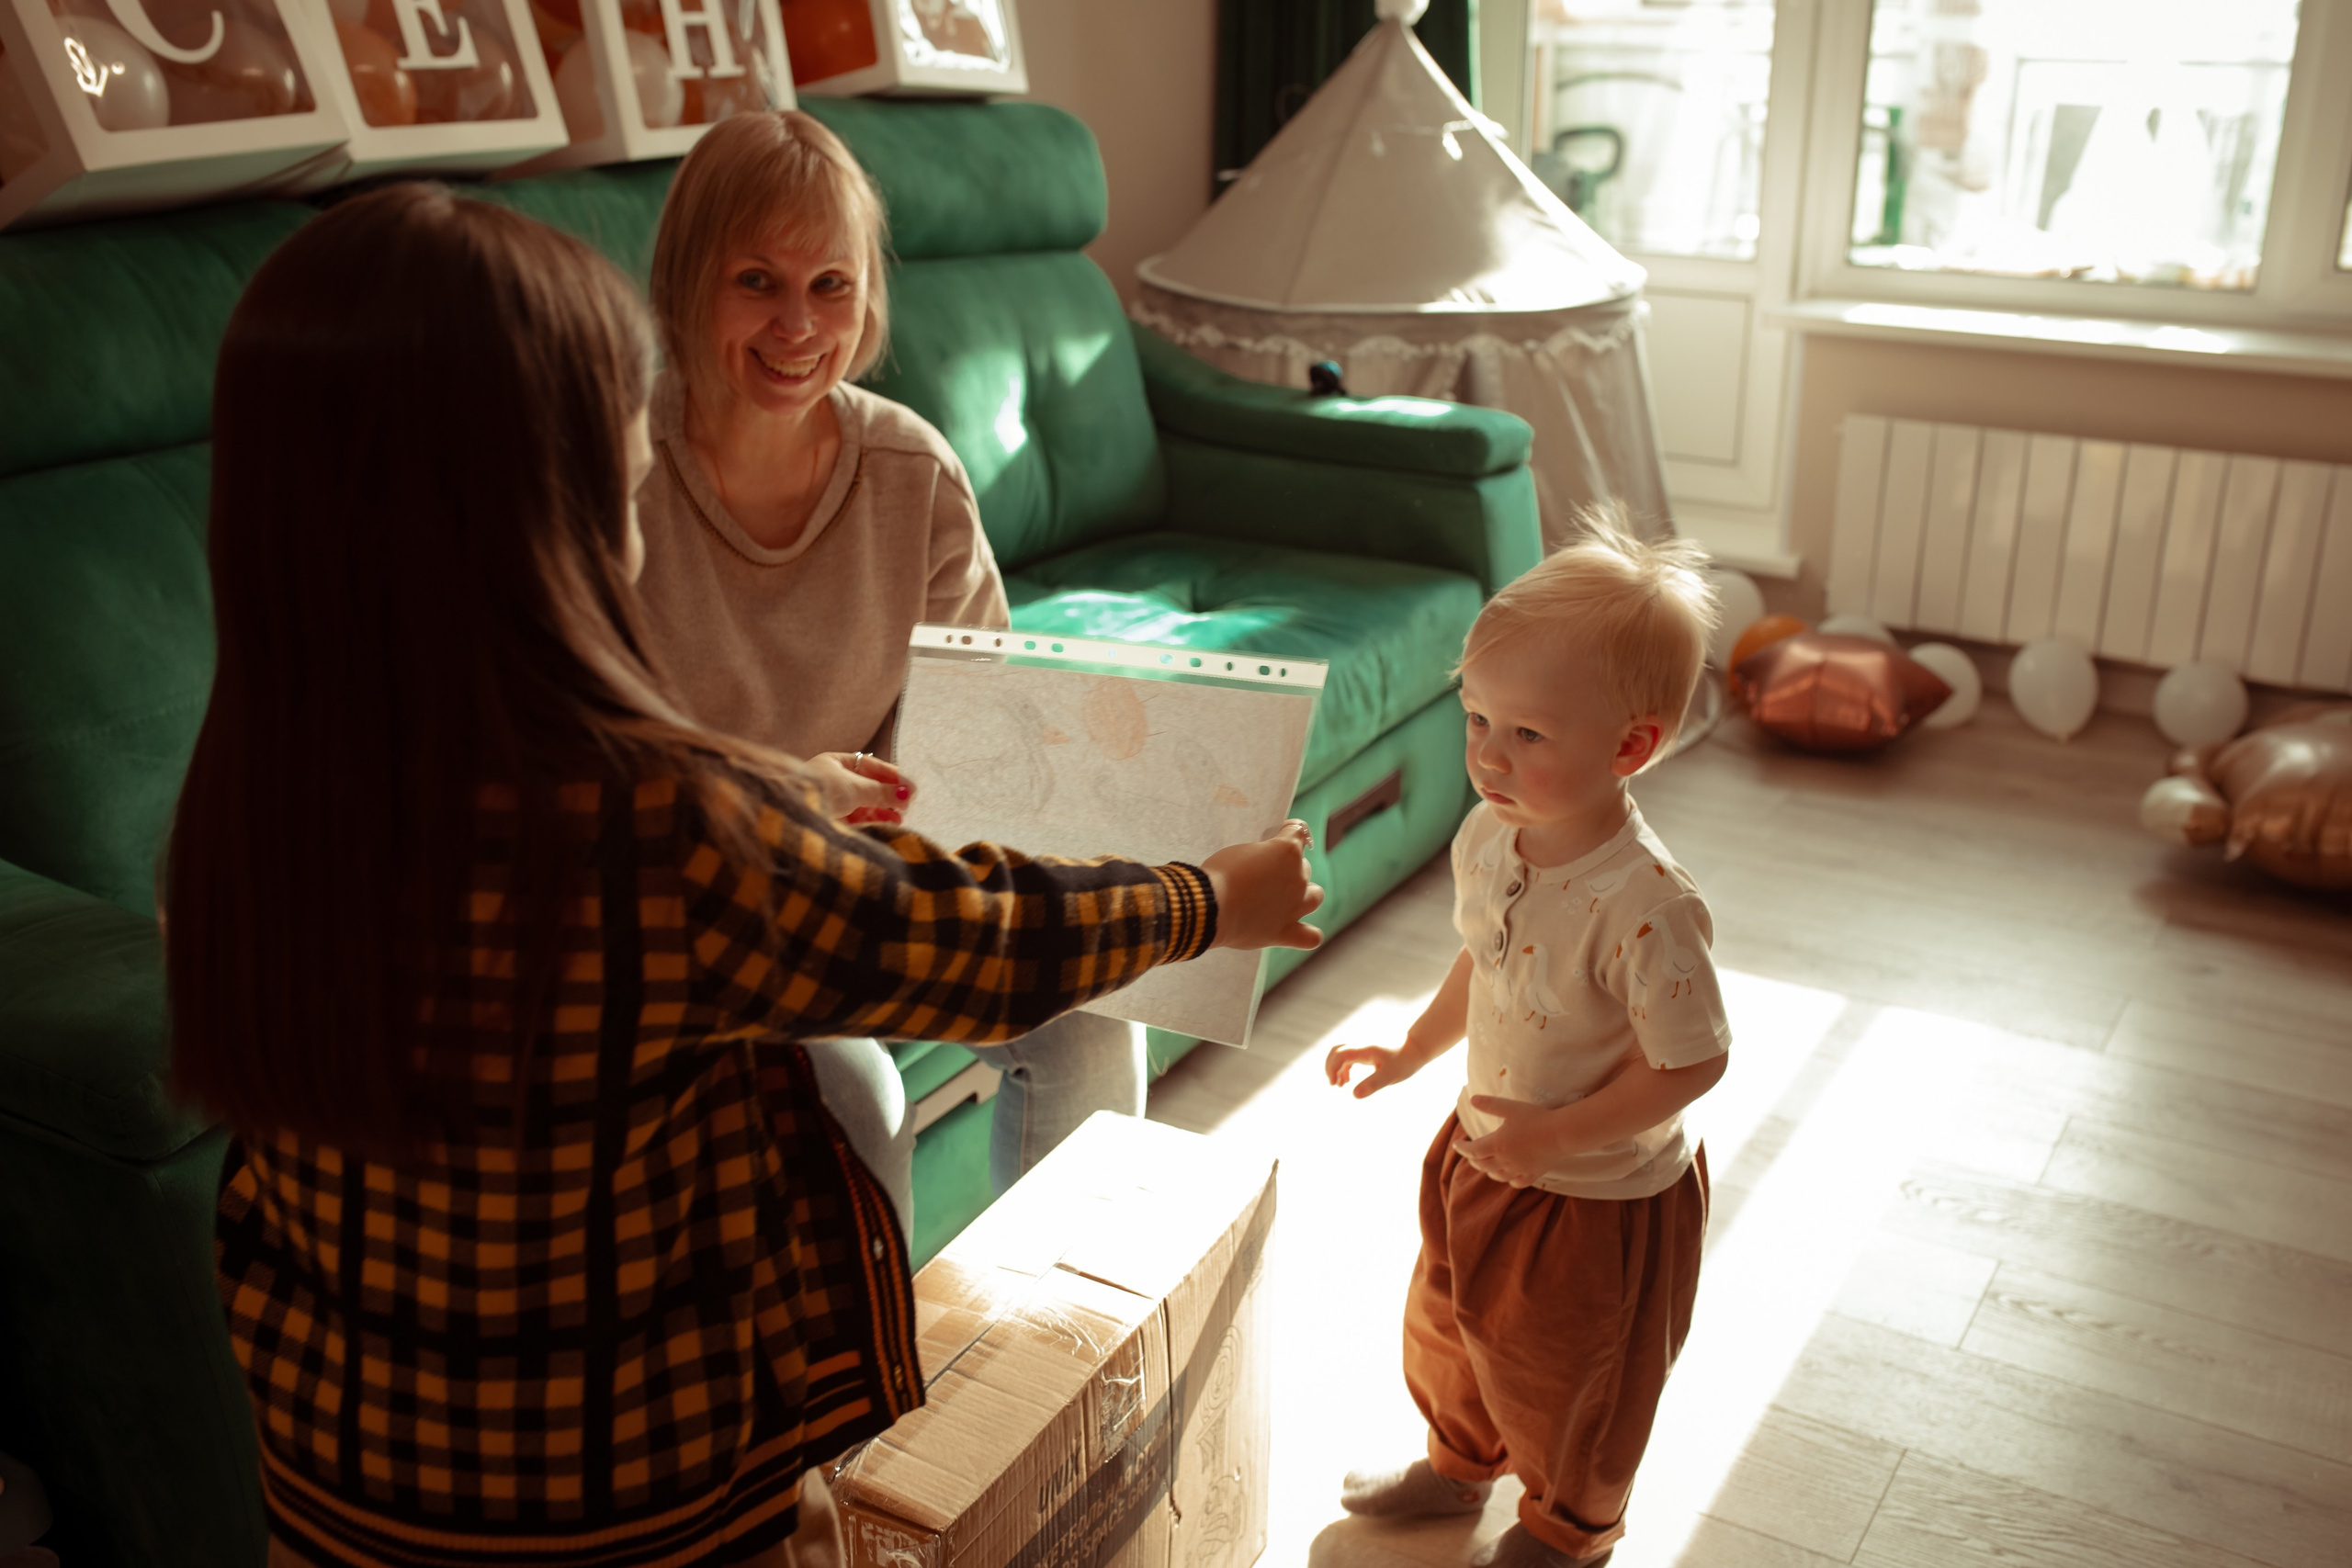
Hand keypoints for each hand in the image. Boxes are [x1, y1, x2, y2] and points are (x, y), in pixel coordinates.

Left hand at [806, 752, 913, 825]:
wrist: (793, 815)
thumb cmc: (821, 791)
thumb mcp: (856, 788)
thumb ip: (882, 791)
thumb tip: (907, 792)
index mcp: (834, 763)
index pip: (869, 766)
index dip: (891, 775)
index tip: (910, 787)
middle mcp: (832, 781)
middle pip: (867, 786)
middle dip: (888, 795)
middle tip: (908, 803)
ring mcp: (831, 801)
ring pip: (863, 804)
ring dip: (883, 810)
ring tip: (901, 817)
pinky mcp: (831, 821)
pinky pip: (857, 818)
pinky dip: (874, 820)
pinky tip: (890, 824)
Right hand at [1203, 820, 1323, 951]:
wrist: (1209, 907)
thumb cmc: (1219, 874)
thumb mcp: (1240, 852)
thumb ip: (1261, 856)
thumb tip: (1264, 865)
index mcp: (1287, 851)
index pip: (1299, 831)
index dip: (1289, 830)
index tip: (1281, 832)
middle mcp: (1298, 878)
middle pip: (1303, 867)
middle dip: (1288, 867)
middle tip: (1266, 872)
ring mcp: (1295, 907)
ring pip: (1316, 896)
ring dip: (1305, 894)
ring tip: (1286, 896)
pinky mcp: (1285, 932)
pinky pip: (1311, 937)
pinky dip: (1309, 934)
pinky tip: (1298, 929)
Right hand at [1325, 1042, 1419, 1097]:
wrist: (1416, 1047)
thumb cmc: (1404, 1062)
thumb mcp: (1390, 1076)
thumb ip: (1372, 1084)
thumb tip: (1354, 1095)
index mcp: (1365, 1048)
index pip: (1340, 1054)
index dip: (1332, 1069)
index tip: (1334, 1085)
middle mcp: (1361, 1042)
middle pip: (1336, 1050)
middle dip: (1331, 1067)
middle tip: (1334, 1084)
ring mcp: (1363, 1043)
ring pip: (1341, 1051)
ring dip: (1336, 1066)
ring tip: (1340, 1085)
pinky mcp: (1366, 1047)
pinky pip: (1348, 1054)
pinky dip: (1343, 1066)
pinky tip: (1347, 1079)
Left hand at [1452, 1094, 1567, 1187]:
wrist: (1562, 1134)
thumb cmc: (1536, 1118)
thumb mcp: (1511, 1107)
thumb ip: (1490, 1104)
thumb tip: (1472, 1100)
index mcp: (1496, 1145)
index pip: (1472, 1150)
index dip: (1462, 1148)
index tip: (1456, 1144)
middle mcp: (1504, 1161)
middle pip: (1482, 1164)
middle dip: (1473, 1159)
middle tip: (1469, 1153)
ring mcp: (1519, 1170)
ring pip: (1497, 1175)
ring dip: (1488, 1170)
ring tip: (1485, 1165)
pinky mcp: (1532, 1174)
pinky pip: (1516, 1182)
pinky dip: (1508, 1180)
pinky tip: (1509, 1176)